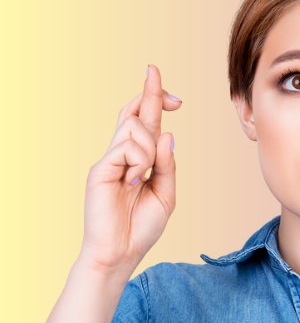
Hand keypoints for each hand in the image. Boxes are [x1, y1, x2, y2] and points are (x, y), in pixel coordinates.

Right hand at [79, 64, 181, 274]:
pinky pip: (127, 148)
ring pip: (135, 128)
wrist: (121, 252)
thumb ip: (168, 164)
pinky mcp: (100, 168)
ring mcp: (111, 159)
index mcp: (140, 158)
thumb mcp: (166, 193)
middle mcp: (124, 154)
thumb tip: (168, 134)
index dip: (156, 101)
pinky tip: (132, 182)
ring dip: (149, 148)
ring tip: (143, 175)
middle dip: (149, 90)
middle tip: (154, 70)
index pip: (146, 122)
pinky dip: (139, 162)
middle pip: (135, 112)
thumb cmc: (141, 226)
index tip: (175, 96)